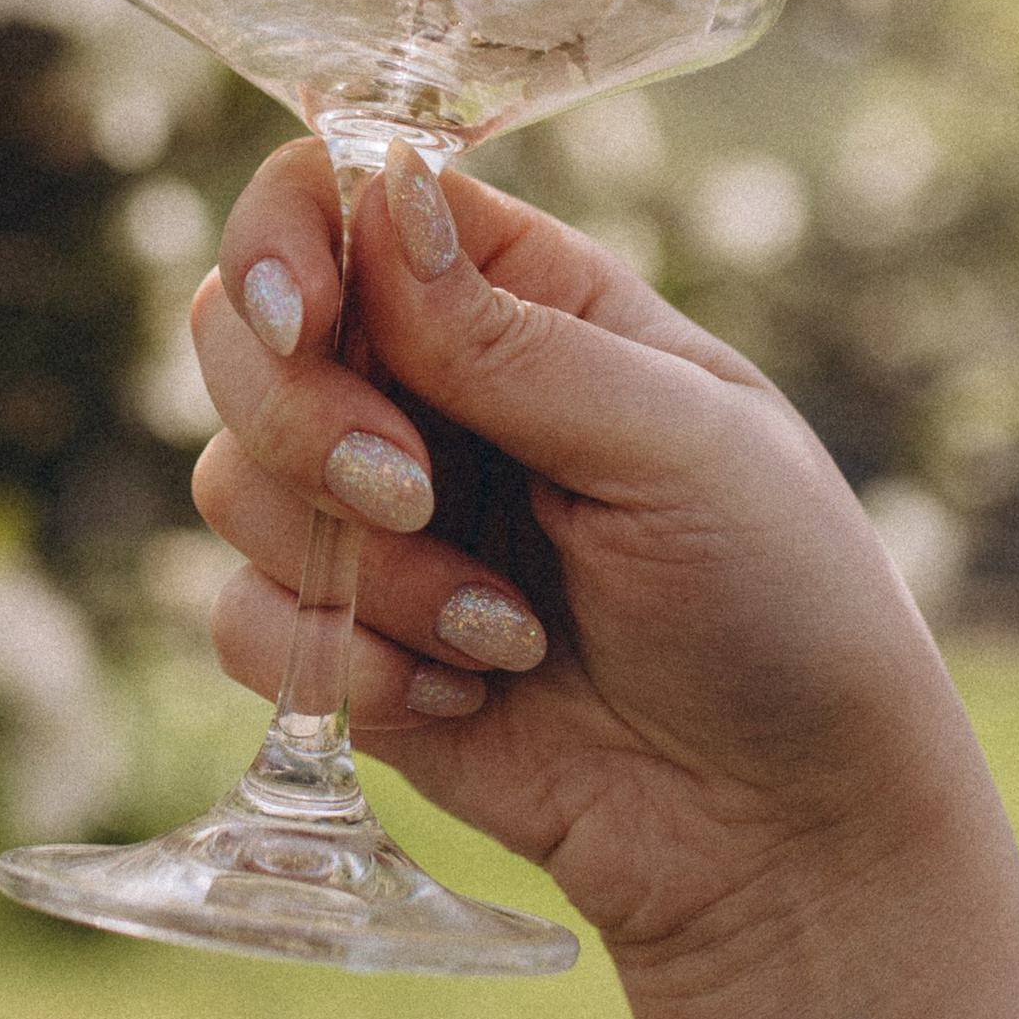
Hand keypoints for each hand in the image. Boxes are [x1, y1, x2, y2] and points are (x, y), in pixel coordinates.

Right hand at [189, 134, 990, 1018]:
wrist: (787, 835)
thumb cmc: (784, 608)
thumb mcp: (680, 446)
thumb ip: (511, 335)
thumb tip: (377, 182)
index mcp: (528, 301)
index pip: (347, 195)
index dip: (291, 236)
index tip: (306, 317)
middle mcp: (434, 391)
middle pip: (246, 329)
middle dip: (303, 418)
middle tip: (415, 497)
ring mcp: (381, 520)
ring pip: (230, 479)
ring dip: (358, 569)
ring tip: (504, 636)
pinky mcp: (349, 645)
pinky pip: (242, 618)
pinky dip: (340, 664)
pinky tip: (464, 700)